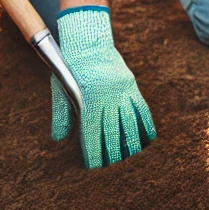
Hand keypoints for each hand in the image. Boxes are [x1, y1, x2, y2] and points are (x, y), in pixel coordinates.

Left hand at [54, 7, 155, 167]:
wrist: (88, 41)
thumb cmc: (70, 67)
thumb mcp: (60, 89)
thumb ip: (61, 115)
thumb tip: (59, 139)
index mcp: (88, 99)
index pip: (92, 133)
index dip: (93, 152)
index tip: (94, 166)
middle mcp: (107, 96)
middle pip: (112, 132)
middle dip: (112, 152)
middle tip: (113, 168)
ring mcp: (121, 90)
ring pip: (129, 122)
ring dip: (131, 142)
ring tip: (131, 157)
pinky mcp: (131, 85)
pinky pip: (141, 108)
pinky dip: (146, 124)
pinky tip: (148, 138)